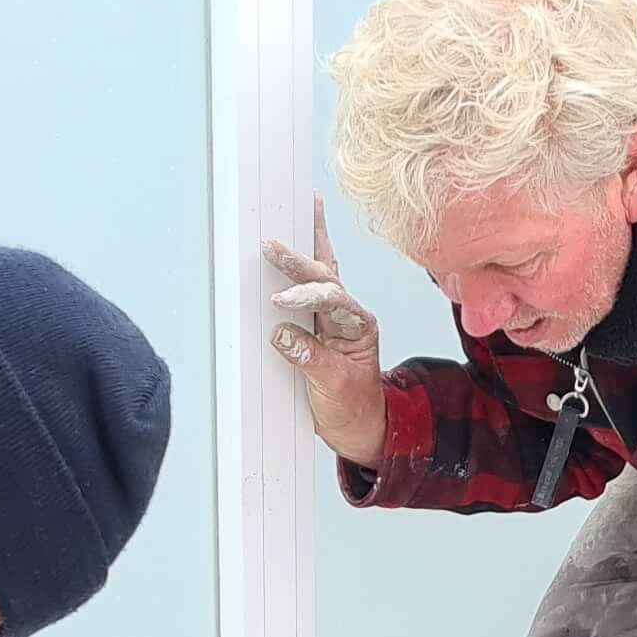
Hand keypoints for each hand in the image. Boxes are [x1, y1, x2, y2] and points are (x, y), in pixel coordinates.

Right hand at [263, 200, 389, 467]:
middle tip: (272, 244)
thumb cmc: (353, 409)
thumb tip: (283, 334)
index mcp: (359, 327)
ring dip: (310, 243)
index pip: (332, 300)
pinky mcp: (320, 324)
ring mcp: (335, 317)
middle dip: (299, 260)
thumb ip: (312, 360)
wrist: (363, 427)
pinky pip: (311, 286)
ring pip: (322, 271)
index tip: (280, 304)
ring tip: (304, 208)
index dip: (306, 297)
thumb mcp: (334, 389)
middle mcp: (349, 315)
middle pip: (325, 276)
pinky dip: (305, 262)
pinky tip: (300, 240)